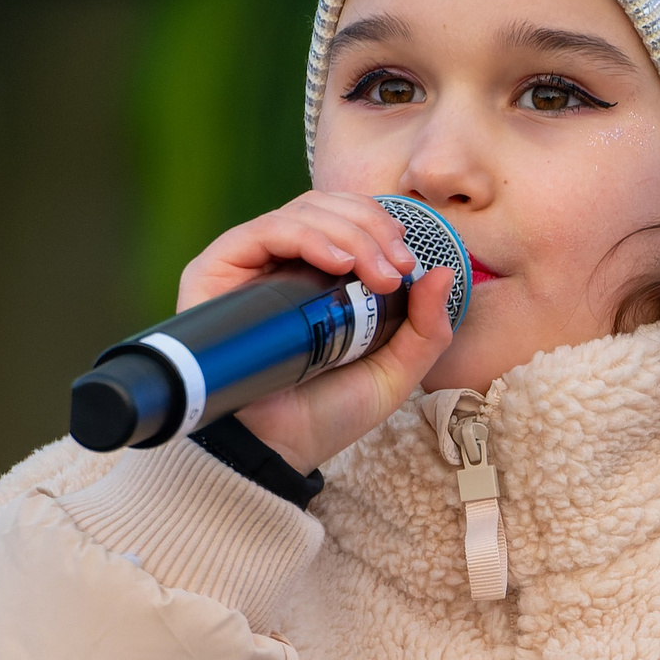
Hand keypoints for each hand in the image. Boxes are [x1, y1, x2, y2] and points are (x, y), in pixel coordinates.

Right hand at [174, 190, 455, 473]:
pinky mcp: (215, 271)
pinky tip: (338, 263)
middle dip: (372, 228)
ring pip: (301, 213)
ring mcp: (247, 266)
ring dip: (350, 233)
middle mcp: (280, 265)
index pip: (347, 220)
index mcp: (317, 278)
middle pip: (327, 208)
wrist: (276, 450)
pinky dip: (308, 236)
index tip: (408, 263)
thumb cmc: (326, 415)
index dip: (381, 226)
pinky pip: (264, 231)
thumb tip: (445, 271)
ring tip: (376, 274)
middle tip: (397, 268)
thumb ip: (426, 328)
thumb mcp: (394, 372)